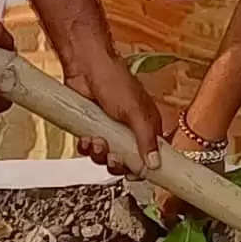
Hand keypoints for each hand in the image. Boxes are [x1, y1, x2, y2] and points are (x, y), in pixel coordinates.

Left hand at [72, 51, 171, 171]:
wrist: (85, 67)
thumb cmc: (115, 80)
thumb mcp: (136, 112)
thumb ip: (146, 139)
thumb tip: (155, 163)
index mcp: (146, 127)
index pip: (150, 157)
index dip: (142, 168)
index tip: (134, 174)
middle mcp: (129, 131)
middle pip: (126, 162)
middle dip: (117, 163)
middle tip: (113, 156)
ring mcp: (109, 131)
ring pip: (106, 157)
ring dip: (99, 153)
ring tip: (97, 140)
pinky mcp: (91, 129)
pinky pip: (89, 149)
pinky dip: (86, 147)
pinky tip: (86, 137)